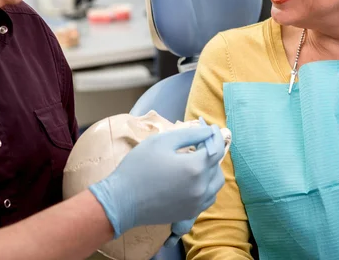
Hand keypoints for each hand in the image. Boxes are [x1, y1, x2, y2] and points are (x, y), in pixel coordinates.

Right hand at [89, 124, 225, 237]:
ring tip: (197, 160)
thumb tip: (208, 131)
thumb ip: (189, 134)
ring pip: (216, 183)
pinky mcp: (190, 213)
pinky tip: (194, 179)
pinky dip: (207, 185)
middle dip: (211, 150)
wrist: (121, 201)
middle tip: (198, 142)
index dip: (215, 134)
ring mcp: (197, 203)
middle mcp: (201, 187)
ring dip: (211, 169)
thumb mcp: (161, 141)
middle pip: (217, 164)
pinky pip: (209, 197)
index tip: (209, 127)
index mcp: (195, 167)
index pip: (216, 147)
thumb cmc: (138, 167)